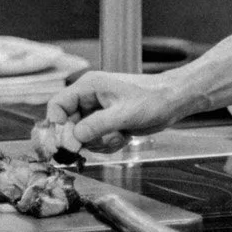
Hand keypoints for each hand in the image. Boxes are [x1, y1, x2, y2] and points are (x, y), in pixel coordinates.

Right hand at [43, 71, 199, 152]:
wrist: (174, 101)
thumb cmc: (153, 99)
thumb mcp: (124, 114)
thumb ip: (96, 126)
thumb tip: (73, 139)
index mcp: (88, 87)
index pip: (57, 105)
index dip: (57, 125)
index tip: (68, 143)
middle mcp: (89, 98)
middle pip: (67, 124)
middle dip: (82, 138)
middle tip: (96, 144)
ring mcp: (97, 112)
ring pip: (82, 136)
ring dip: (98, 142)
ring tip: (118, 136)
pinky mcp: (107, 123)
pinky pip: (95, 140)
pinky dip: (107, 144)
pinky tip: (123, 138)